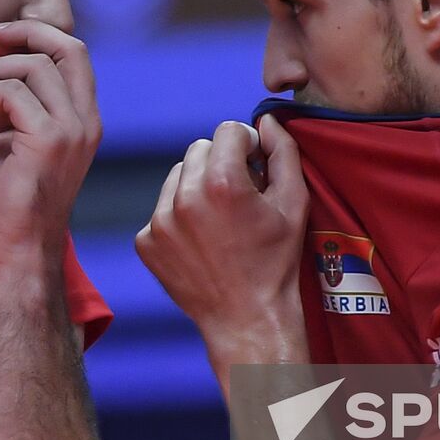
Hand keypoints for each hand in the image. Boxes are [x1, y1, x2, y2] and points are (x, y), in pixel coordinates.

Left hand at [0, 20, 101, 270]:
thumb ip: (16, 103)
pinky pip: (14, 93)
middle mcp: (87, 121)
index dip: (40, 34)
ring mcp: (72, 131)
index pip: (75, 55)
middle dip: (27, 32)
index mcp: (84, 120)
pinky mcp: (49, 141)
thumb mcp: (13, 139)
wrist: (17, 250)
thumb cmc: (9, 201)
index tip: (2, 36)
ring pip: (35, 66)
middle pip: (69, 47)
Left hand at [136, 115, 307, 342]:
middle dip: (220, 163)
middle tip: (239, 194)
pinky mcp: (145, 241)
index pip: (228, 130)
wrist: (246, 318)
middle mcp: (184, 198)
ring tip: (219, 218)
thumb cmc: (276, 262)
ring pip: (177, 176)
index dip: (247, 144)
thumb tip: (266, 121)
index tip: (255, 166)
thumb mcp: (294, 204)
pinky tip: (201, 239)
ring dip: (197, 186)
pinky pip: (161, 208)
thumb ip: (283, 152)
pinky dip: (179, 216)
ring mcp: (159, 221)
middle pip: (199, 148)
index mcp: (222, 183)